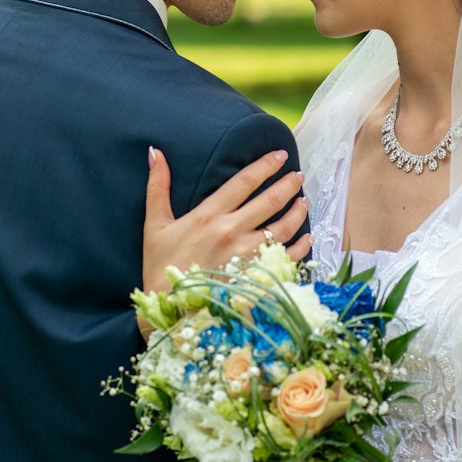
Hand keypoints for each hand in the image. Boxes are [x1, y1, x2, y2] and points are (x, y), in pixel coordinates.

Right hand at [141, 146, 311, 297]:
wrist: (169, 309)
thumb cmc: (161, 267)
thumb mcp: (155, 225)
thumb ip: (157, 187)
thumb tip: (154, 152)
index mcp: (209, 215)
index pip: (244, 182)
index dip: (265, 165)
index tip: (280, 155)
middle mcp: (231, 231)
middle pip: (270, 200)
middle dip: (288, 184)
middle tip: (298, 175)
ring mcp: (246, 255)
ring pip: (283, 227)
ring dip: (298, 212)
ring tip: (303, 202)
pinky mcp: (255, 276)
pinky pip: (287, 258)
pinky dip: (301, 246)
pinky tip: (307, 237)